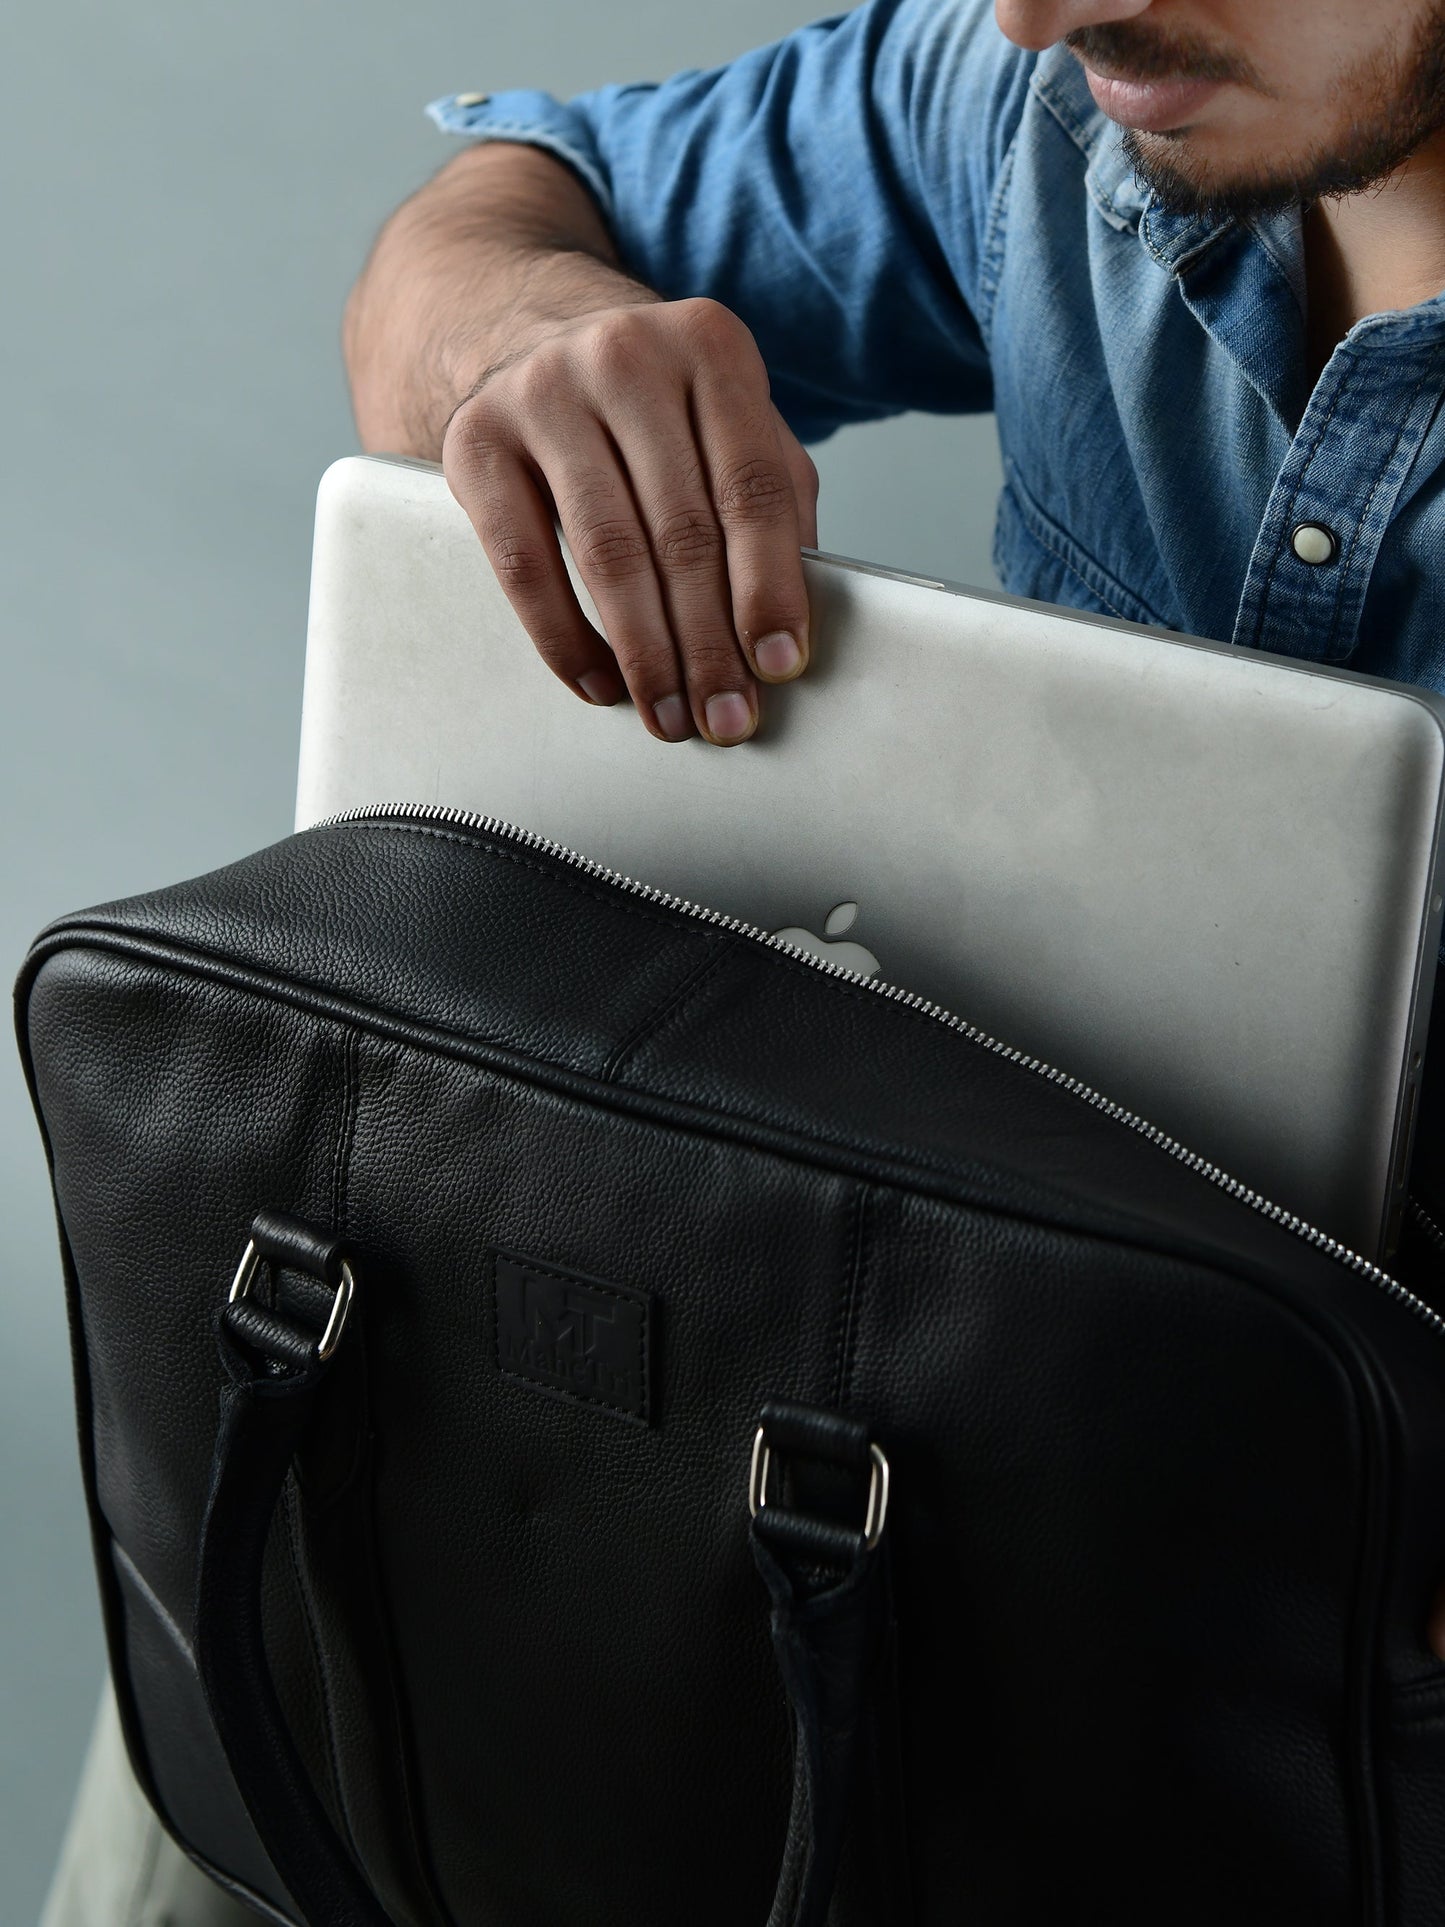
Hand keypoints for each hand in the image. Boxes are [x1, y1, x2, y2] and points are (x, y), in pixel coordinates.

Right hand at [441, 296, 818, 745]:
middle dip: (708, 643)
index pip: (752, 487)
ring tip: (668, 717)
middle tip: (725, 717)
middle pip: (682, 530)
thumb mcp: (731, 425)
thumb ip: (774, 500)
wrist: (534, 338)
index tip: (779, 666)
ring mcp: (542, 392)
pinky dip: (564, 638)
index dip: (770, 587)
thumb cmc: (657, 408)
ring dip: (644, 653)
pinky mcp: (475, 440)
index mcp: (711, 347)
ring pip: (607, 553)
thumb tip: (788, 622)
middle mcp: (625, 356)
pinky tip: (599, 683)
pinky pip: (524, 564)